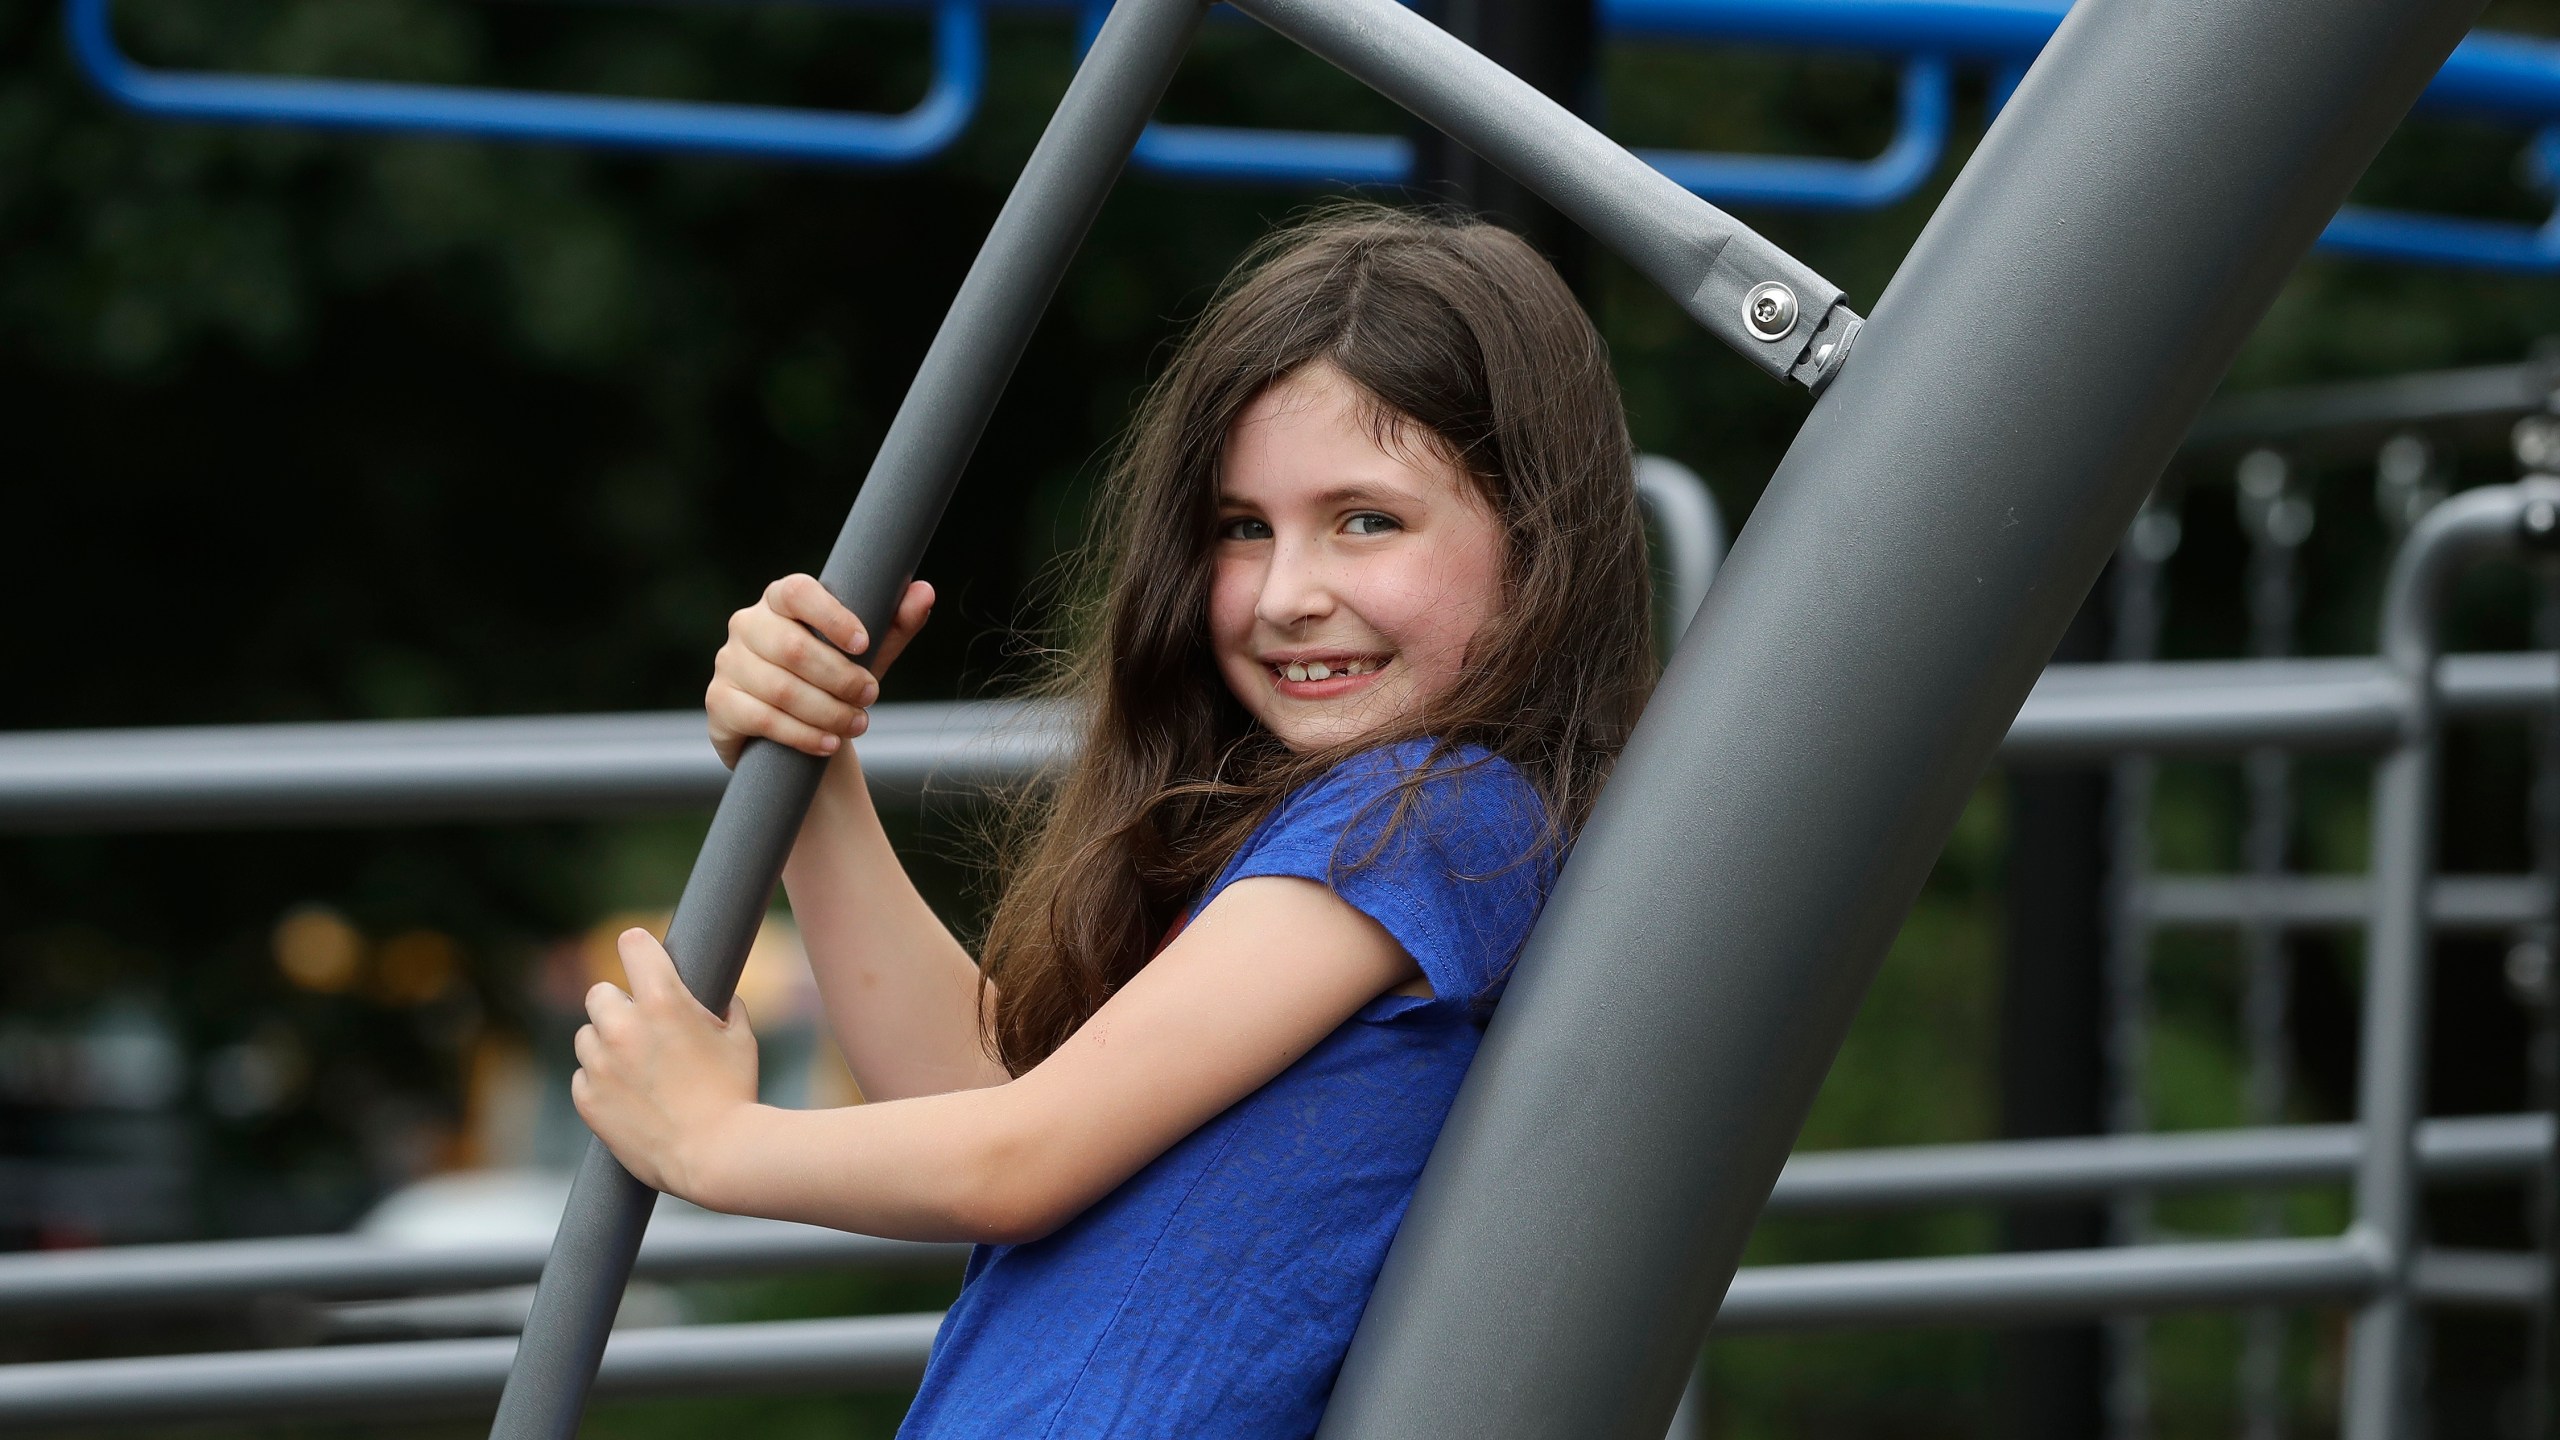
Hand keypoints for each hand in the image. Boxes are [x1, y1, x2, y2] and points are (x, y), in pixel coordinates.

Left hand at [570, 928, 761, 1199]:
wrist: (717, 1155)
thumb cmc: (735, 1094)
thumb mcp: (741, 1038)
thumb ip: (723, 1006)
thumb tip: (717, 997)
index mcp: (662, 1001)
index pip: (632, 944)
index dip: (639, 947)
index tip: (639, 952)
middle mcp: (623, 1026)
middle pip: (599, 992)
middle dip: (619, 1005)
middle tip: (642, 1026)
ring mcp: (601, 1064)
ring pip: (587, 1036)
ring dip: (606, 1044)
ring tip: (637, 1067)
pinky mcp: (588, 1099)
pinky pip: (583, 1076)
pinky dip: (601, 1081)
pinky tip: (629, 1095)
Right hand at [707, 575, 934, 768]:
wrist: (797, 733)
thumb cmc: (834, 679)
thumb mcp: (870, 653)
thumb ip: (895, 623)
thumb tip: (924, 591)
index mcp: (780, 600)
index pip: (796, 592)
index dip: (830, 616)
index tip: (864, 644)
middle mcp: (747, 625)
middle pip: (792, 648)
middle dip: (840, 677)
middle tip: (871, 696)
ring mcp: (728, 663)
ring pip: (779, 689)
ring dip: (827, 711)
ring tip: (858, 724)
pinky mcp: (720, 703)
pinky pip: (761, 719)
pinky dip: (802, 734)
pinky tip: (830, 743)